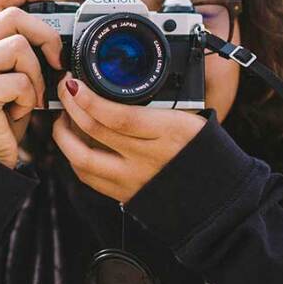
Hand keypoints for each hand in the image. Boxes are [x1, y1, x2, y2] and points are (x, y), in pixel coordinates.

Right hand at [0, 0, 62, 167]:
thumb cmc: (1, 117)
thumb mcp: (10, 75)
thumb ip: (21, 49)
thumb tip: (58, 28)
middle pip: (13, 17)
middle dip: (46, 36)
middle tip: (57, 62)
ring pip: (19, 47)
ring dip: (36, 75)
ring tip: (30, 96)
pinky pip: (19, 80)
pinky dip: (29, 98)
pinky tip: (18, 111)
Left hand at [53, 73, 207, 202]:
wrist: (218, 199)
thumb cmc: (203, 151)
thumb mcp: (190, 119)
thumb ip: (156, 104)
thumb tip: (116, 85)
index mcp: (169, 132)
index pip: (119, 116)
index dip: (89, 100)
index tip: (74, 84)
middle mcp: (148, 158)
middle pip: (94, 132)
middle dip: (70, 107)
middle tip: (64, 91)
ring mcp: (132, 180)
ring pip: (82, 159)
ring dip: (64, 134)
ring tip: (64, 116)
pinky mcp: (123, 196)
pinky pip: (87, 176)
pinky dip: (73, 156)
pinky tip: (73, 141)